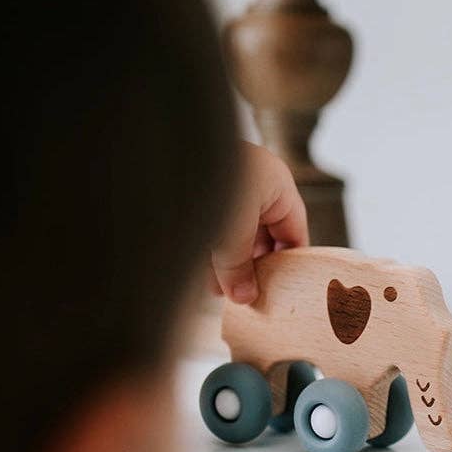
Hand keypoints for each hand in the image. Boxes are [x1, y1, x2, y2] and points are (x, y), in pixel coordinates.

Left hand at [210, 143, 308, 303]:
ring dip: (225, 261)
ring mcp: (224, 184)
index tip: (282, 291)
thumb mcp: (233, 234)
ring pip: (232, 231)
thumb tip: (244, 296)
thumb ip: (239, 268)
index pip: (294, 231)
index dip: (290, 264)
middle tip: (242, 294)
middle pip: (261, 234)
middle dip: (250, 266)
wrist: (157, 155)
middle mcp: (252, 182)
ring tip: (215, 288)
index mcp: (275, 184)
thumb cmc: (209, 181)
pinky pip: (210, 226)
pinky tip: (197, 270)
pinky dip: (206, 248)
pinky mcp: (195, 191)